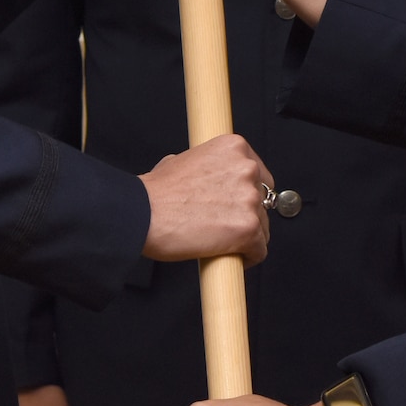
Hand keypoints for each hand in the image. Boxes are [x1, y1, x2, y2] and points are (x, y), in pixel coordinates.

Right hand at [140, 133, 271, 265]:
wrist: (142, 214)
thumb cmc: (156, 193)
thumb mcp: (182, 159)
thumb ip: (207, 166)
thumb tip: (210, 177)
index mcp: (234, 147)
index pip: (259, 174)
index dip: (248, 193)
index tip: (239, 204)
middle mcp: (246, 169)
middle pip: (263, 200)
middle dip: (247, 214)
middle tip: (226, 224)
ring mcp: (249, 199)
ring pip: (263, 227)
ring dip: (247, 236)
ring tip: (223, 243)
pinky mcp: (248, 229)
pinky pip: (260, 250)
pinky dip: (248, 257)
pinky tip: (232, 258)